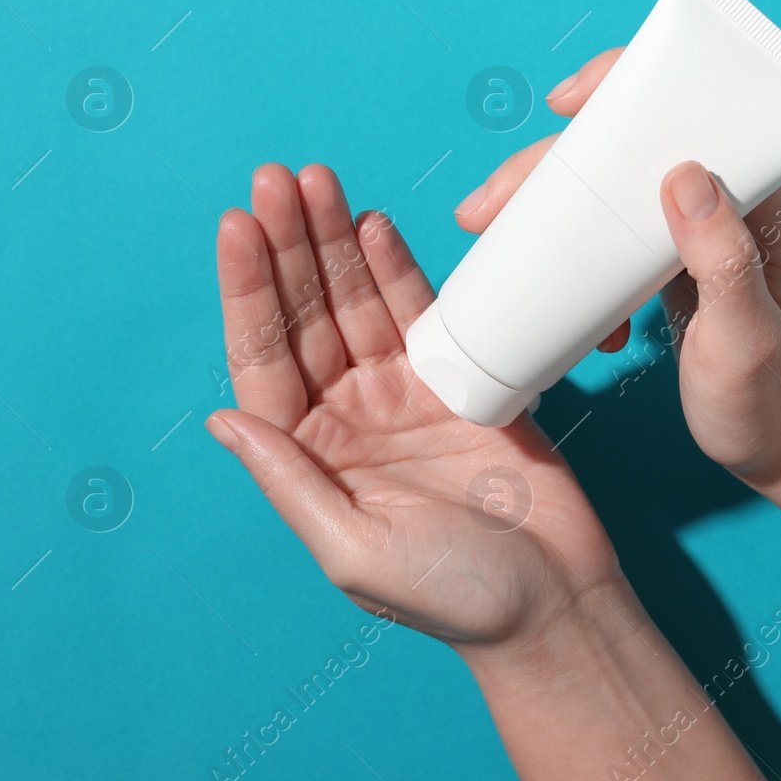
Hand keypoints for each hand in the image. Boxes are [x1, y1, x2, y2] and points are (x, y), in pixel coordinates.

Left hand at [206, 164, 622, 653]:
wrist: (557, 602)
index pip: (263, 358)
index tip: (238, 224)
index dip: (248, 290)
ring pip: (356, 301)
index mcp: (308, 456)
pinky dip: (395, 267)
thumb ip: (290, 481)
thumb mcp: (354, 550)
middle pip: (306, 314)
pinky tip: (370, 223)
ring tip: (316, 179)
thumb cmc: (455, 597)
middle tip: (277, 177)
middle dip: (290, 245)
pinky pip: (417, 312)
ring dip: (334, 241)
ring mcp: (398, 394)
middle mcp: (344, 417)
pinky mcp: (454, 380)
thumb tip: (222, 418)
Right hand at [456, 48, 780, 484]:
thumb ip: (724, 260)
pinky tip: (584, 321)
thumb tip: (682, 173)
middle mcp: (733, 195)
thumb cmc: (776, 400)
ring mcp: (698, 228)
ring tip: (493, 244)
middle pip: (630, 145)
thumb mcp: (746, 337)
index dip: (624, 87)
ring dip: (549, 214)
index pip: (696, 104)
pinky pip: (610, 236)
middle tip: (486, 207)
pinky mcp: (672, 261)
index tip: (563, 105)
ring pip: (609, 189)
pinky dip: (576, 264)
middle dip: (550, 167)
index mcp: (766, 192)